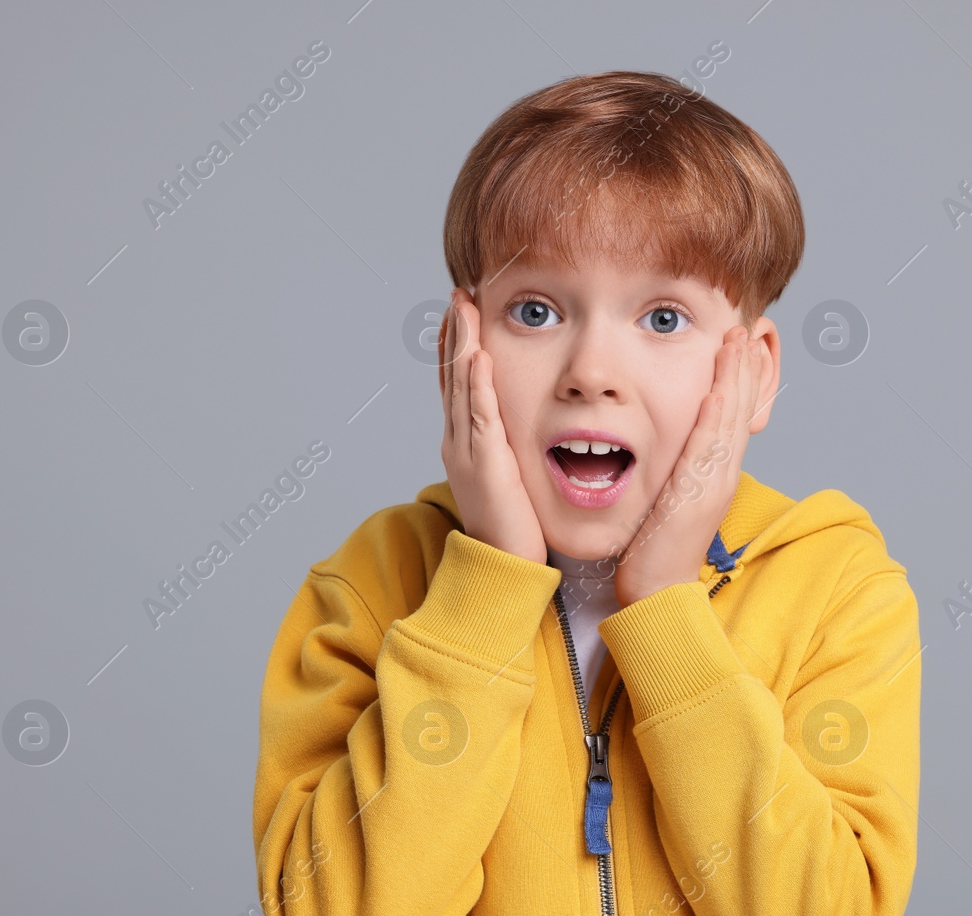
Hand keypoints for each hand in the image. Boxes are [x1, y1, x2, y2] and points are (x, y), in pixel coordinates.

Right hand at [437, 287, 547, 564]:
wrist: (502, 565)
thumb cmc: (513, 526)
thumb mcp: (509, 475)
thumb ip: (510, 448)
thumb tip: (519, 429)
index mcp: (465, 442)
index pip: (457, 383)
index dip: (457, 345)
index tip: (461, 312)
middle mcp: (459, 441)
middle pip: (452, 375)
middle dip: (454, 333)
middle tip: (457, 295)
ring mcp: (467, 451)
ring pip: (460, 387)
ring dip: (461, 344)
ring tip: (462, 307)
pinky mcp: (485, 464)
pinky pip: (480, 417)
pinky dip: (477, 385)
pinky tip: (478, 357)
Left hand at [612, 326, 764, 607]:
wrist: (657, 592)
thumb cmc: (655, 550)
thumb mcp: (668, 499)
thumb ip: (674, 470)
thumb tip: (669, 450)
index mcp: (715, 475)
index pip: (732, 418)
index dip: (738, 380)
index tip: (737, 347)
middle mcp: (721, 476)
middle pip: (740, 413)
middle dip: (742, 369)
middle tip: (743, 331)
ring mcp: (713, 485)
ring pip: (730, 424)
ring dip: (734, 381)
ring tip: (736, 345)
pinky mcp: (697, 497)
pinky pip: (709, 450)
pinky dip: (715, 419)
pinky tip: (716, 391)